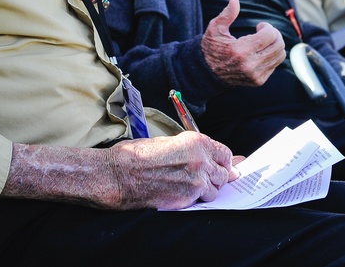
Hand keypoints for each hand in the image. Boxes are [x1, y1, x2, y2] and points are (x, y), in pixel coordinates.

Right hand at [107, 132, 235, 208]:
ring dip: (207, 189)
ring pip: (215, 189)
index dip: (224, 161)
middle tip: (204, 177)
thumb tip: (209, 157)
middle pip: (224, 173)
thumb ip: (193, 151)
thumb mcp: (169, 143)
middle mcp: (200, 161)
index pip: (225, 154)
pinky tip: (182, 193)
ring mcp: (195, 182)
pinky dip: (196, 199)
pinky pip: (201, 201)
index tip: (222, 165)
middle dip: (217, 176)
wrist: (119, 174)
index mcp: (196, 142)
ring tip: (189, 185)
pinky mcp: (187, 199)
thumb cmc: (137, 156)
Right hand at [201, 0, 285, 86]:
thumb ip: (227, 14)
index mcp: (240, 51)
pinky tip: (260, 52)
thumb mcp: (215, 28)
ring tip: (263, 41)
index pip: (270, 35)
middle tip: (264, 32)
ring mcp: (256, 75)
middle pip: (279, 45)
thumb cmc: (212, 47)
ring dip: (276, 44)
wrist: (208, 73)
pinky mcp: (258, 81)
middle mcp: (250, 65)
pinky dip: (272, 55)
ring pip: (280, 55)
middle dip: (274, 34)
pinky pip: (275, 64)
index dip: (267, 26)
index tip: (259, 26)